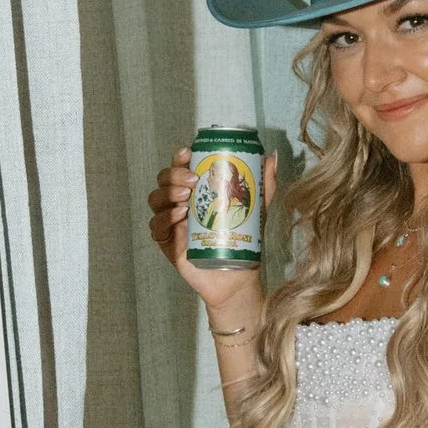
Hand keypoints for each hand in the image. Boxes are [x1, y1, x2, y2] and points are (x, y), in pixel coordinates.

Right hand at [148, 143, 273, 322]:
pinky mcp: (167, 242)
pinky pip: (155, 226)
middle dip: (173, 174)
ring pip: (155, 199)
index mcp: (197, 190)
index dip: (180, 157)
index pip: (181, 166)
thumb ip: (264, 183)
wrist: (238, 275)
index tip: (189, 152)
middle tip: (192, 180)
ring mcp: (172, 222)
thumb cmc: (245, 239)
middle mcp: (180, 202)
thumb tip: (272, 155)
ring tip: (186, 198)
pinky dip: (164, 218)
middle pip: (164, 179)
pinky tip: (179, 216)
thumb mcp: (257, 208)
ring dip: (167, 193)